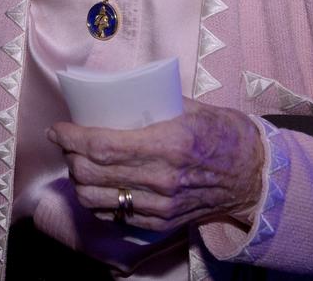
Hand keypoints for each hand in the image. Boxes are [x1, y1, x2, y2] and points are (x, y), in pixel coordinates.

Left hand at [48, 99, 264, 233]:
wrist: (255, 176)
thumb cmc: (224, 133)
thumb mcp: (191, 106)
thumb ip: (153, 100)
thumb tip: (113, 90)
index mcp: (169, 144)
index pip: (102, 146)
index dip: (71, 138)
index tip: (57, 128)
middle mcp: (162, 179)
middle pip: (92, 174)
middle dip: (69, 156)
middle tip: (66, 141)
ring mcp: (160, 205)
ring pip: (97, 199)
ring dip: (78, 180)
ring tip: (78, 162)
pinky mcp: (161, 222)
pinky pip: (114, 214)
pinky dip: (97, 199)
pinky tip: (97, 184)